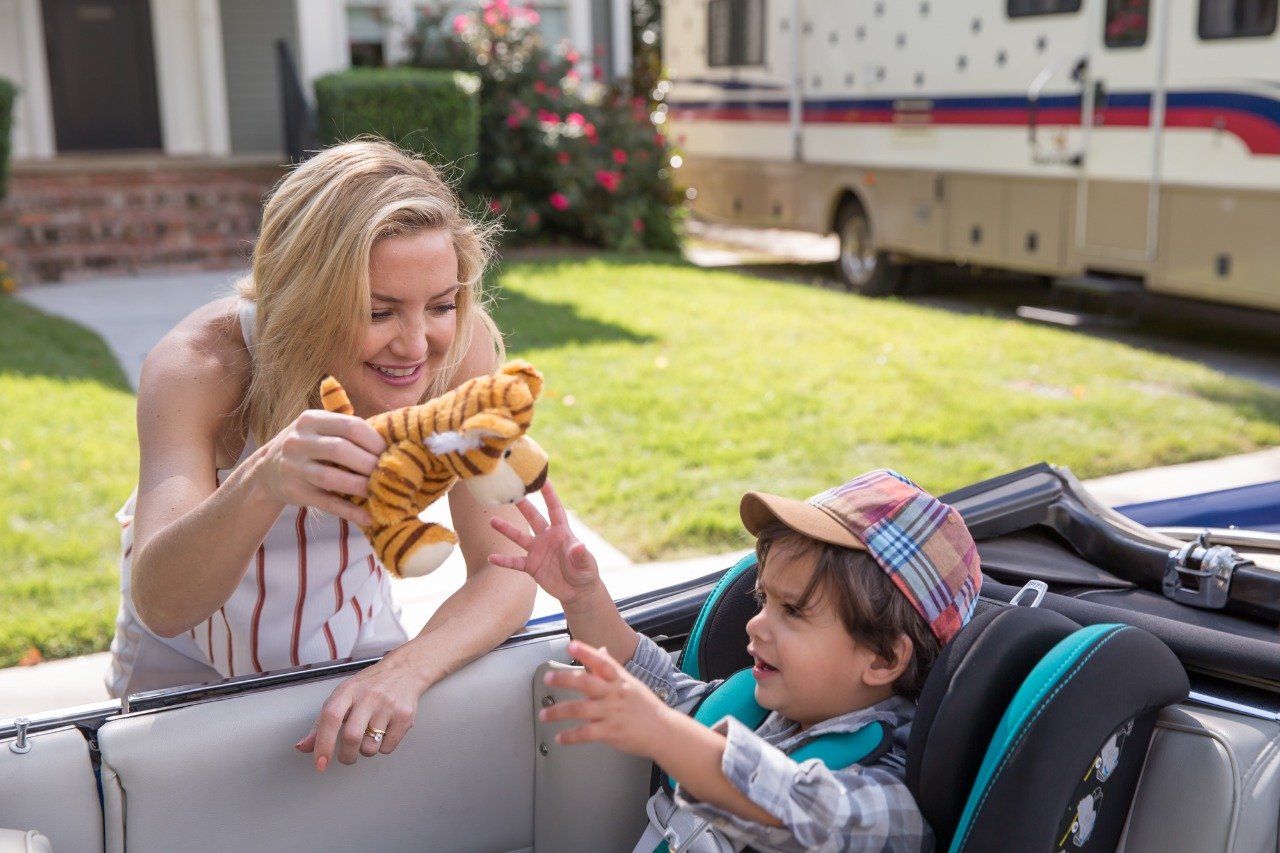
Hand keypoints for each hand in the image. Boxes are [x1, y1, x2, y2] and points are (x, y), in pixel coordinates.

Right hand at [259, 409, 385, 525]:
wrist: (264, 471)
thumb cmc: (306, 447)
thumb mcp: (318, 429)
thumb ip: (346, 430)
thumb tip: (392, 442)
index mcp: (310, 420)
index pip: (350, 426)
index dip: (374, 441)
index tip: (390, 452)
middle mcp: (299, 441)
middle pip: (341, 450)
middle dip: (370, 463)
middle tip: (389, 472)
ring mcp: (294, 468)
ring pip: (331, 477)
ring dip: (360, 485)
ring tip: (379, 490)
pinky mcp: (295, 492)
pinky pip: (326, 503)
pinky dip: (349, 511)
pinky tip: (368, 516)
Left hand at [294, 652, 426, 770]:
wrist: (405, 670)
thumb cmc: (369, 686)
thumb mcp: (342, 696)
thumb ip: (322, 723)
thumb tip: (303, 747)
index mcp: (348, 690)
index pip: (331, 717)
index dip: (323, 743)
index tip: (320, 763)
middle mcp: (369, 696)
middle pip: (352, 737)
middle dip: (346, 756)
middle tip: (346, 757)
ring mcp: (388, 706)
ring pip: (370, 747)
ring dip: (365, 751)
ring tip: (368, 737)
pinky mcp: (404, 716)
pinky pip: (387, 747)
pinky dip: (382, 748)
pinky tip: (383, 733)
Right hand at [489, 482, 602, 607]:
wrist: (577, 591)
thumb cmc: (585, 573)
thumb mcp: (585, 564)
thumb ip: (580, 555)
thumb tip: (580, 546)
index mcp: (562, 532)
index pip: (555, 509)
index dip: (549, 495)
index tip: (542, 480)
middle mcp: (547, 538)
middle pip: (533, 517)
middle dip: (523, 505)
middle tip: (511, 493)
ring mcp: (537, 551)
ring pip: (519, 537)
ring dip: (506, 530)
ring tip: (492, 521)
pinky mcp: (531, 566)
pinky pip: (514, 562)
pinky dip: (504, 561)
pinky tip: (492, 558)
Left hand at [539, 640, 674, 758]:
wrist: (663, 731)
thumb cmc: (645, 707)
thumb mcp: (630, 682)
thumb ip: (611, 667)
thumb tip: (600, 649)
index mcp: (619, 680)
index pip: (602, 662)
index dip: (586, 652)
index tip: (571, 645)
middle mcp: (615, 694)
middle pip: (587, 683)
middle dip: (565, 679)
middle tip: (547, 678)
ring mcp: (613, 713)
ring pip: (581, 709)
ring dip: (559, 712)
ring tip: (544, 714)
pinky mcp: (612, 732)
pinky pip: (586, 733)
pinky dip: (571, 736)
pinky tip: (560, 738)